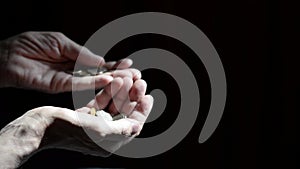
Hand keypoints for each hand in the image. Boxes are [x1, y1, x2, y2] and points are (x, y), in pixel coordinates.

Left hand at [0, 32, 134, 92]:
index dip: (114, 64)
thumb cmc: (31, 44)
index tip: (129, 64)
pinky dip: (93, 82)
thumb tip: (102, 61)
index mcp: (75, 58)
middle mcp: (74, 70)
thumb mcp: (61, 42)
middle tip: (134, 75)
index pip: (99, 63)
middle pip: (99, 74)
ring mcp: (68, 79)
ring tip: (126, 79)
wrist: (7, 55)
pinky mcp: (60, 86)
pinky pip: (80, 84)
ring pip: (93, 81)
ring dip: (110, 80)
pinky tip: (107, 79)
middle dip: (117, 74)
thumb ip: (81, 53)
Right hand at [0, 77, 152, 167]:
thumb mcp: (99, 130)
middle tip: (139, 82)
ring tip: (127, 78)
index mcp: (109, 142)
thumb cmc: (68, 130)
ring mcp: (93, 125)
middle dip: (132, 97)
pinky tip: (113, 80)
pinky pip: (100, 102)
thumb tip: (137, 127)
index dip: (142, 111)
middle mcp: (103, 135)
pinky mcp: (84, 116)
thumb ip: (121, 129)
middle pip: (124, 113)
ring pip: (113, 105)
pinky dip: (106, 91)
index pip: (132, 126)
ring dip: (120, 91)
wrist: (40, 126)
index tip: (148, 96)